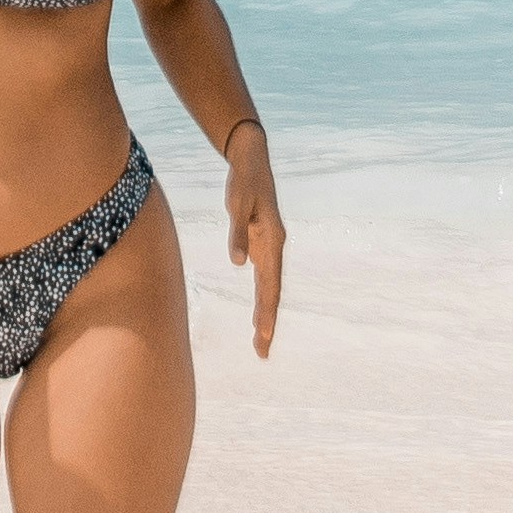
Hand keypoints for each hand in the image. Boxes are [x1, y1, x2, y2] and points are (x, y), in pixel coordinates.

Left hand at [225, 119, 284, 359]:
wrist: (250, 158)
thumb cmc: (244, 180)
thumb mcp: (239, 203)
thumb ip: (238, 233)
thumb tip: (238, 264)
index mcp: (272, 241)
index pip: (270, 283)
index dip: (267, 310)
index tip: (263, 334)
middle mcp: (274, 248)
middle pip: (272, 292)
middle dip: (267, 323)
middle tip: (261, 353)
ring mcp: (269, 247)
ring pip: (269, 288)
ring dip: (265, 314)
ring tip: (260, 341)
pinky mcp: (261, 243)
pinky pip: (263, 279)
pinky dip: (260, 298)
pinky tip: (256, 313)